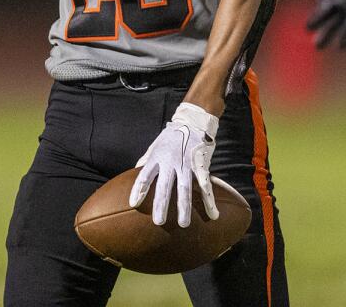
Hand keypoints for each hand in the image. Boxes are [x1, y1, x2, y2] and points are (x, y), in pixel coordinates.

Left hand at [129, 102, 219, 227]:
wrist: (192, 121)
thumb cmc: (172, 135)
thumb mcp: (155, 145)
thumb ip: (146, 159)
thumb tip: (134, 171)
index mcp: (157, 158)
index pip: (144, 176)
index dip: (138, 190)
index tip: (133, 204)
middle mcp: (170, 162)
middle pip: (164, 186)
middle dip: (161, 204)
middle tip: (159, 222)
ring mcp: (186, 164)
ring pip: (185, 188)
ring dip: (184, 207)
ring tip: (184, 224)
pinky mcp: (200, 165)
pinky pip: (205, 185)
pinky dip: (209, 200)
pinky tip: (212, 214)